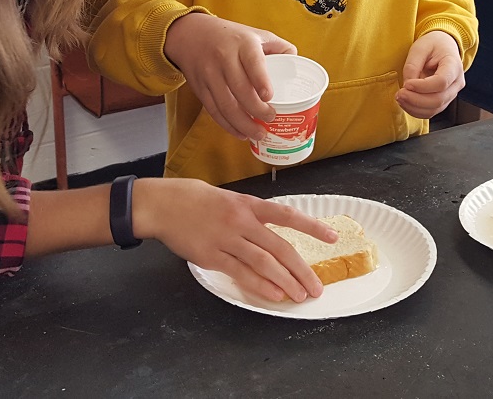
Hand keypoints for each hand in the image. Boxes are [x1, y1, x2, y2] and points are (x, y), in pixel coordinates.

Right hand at [133, 178, 336, 302]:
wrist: (160, 204)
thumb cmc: (191, 197)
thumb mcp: (225, 197)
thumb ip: (247, 213)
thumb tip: (265, 230)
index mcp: (247, 204)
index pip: (287, 215)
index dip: (311, 226)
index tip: (332, 237)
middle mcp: (241, 222)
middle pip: (280, 248)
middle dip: (302, 270)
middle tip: (316, 287)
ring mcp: (227, 240)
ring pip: (264, 264)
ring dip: (285, 282)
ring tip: (300, 296)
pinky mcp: (211, 256)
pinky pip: (241, 273)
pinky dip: (259, 285)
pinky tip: (274, 295)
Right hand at [165, 13, 295, 139]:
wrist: (189, 34)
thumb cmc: (228, 36)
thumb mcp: (255, 34)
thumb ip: (278, 47)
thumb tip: (297, 63)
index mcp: (242, 44)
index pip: (252, 62)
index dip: (260, 80)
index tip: (269, 96)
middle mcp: (223, 58)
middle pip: (239, 89)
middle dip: (256, 110)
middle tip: (270, 119)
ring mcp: (209, 74)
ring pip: (226, 104)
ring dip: (243, 124)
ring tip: (258, 134)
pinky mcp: (199, 87)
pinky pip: (214, 110)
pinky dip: (227, 125)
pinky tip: (240, 133)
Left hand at [396, 30, 464, 118]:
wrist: (443, 46)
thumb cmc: (433, 45)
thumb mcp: (420, 47)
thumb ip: (412, 66)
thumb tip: (407, 86)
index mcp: (454, 65)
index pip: (441, 82)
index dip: (422, 87)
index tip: (407, 84)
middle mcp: (456, 82)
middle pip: (438, 100)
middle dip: (416, 100)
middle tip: (399, 94)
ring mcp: (451, 93)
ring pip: (435, 109)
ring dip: (414, 107)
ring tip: (400, 98)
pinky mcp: (443, 100)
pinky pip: (431, 111)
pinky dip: (416, 110)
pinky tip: (406, 102)